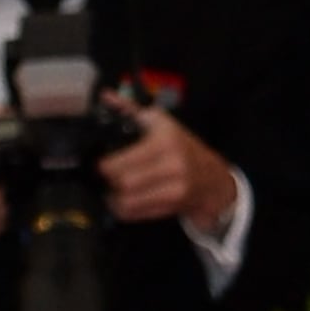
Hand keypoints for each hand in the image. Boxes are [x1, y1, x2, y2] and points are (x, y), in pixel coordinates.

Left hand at [96, 102, 240, 229]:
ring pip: (126, 202)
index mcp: (165, 140)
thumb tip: (105, 96)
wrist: (210, 176)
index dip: (104, 166)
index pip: (123, 161)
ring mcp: (173, 188)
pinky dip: (122, 209)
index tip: (99, 164)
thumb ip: (129, 110)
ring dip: (112, 198)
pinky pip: (134, 214)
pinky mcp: (170, 207)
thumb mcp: (159, 122)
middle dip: (107, 182)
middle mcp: (171, 164)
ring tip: (111, 189)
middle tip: (103, 178)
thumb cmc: (181, 145)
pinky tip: (123, 199)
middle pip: (122, 183)